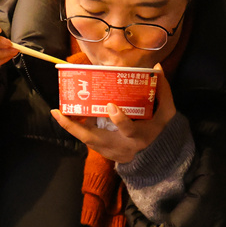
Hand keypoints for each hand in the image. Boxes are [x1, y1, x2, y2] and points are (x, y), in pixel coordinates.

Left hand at [51, 67, 177, 162]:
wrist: (157, 158)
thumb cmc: (161, 132)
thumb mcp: (167, 113)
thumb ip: (162, 91)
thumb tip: (156, 68)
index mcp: (139, 136)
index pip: (128, 129)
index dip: (119, 120)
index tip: (111, 106)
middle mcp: (121, 146)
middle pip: (93, 139)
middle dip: (74, 126)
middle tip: (59, 111)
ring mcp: (110, 151)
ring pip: (86, 140)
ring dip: (71, 126)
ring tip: (59, 111)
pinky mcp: (104, 153)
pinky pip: (87, 141)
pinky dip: (77, 129)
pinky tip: (69, 116)